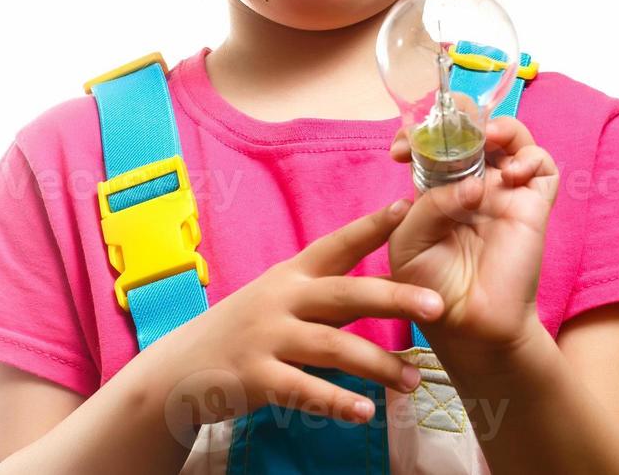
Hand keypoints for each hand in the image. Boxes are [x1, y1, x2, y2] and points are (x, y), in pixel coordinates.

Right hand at [143, 198, 446, 436]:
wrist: (180, 370)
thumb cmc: (248, 330)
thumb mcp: (283, 299)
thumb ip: (331, 293)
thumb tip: (393, 281)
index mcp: (293, 275)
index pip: (338, 244)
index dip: (373, 226)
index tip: (409, 206)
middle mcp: (282, 299)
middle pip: (346, 294)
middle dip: (394, 298)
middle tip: (437, 305)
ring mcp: (267, 338)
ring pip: (333, 346)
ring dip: (378, 364)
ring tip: (414, 380)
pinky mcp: (255, 377)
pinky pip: (303, 390)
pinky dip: (337, 401)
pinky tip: (365, 412)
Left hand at [386, 116, 559, 353]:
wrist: (468, 328)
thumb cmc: (431, 288)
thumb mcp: (408, 242)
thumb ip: (428, 204)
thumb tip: (471, 184)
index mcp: (439, 189)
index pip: (434, 144)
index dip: (420, 133)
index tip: (400, 148)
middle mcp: (473, 184)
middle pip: (475, 129)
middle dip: (461, 116)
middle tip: (447, 127)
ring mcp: (505, 193)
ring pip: (513, 138)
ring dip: (501, 127)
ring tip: (487, 138)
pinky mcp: (533, 206)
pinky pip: (543, 166)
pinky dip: (530, 157)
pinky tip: (511, 173)